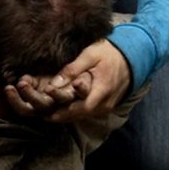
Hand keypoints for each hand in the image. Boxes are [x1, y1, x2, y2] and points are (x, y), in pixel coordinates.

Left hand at [4, 40, 130, 121]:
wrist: (133, 57)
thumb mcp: (90, 55)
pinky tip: (56, 106)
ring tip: (40, 110)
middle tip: (35, 112)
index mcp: (100, 93)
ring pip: (79, 115)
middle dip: (56, 114)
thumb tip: (54, 84)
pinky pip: (84, 111)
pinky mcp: (103, 106)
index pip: (77, 109)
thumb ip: (72, 70)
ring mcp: (104, 107)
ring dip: (62, 113)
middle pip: (76, 115)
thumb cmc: (109, 53)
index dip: (59, 112)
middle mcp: (103, 105)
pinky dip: (70, 110)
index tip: (41, 110)